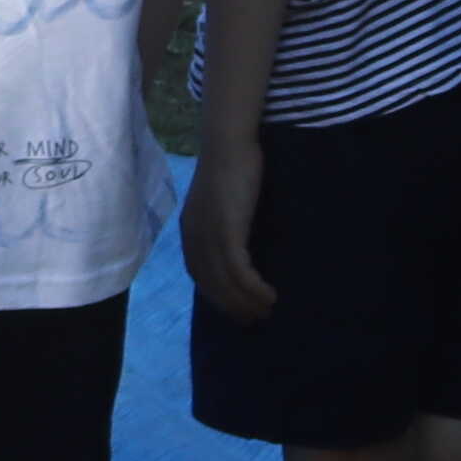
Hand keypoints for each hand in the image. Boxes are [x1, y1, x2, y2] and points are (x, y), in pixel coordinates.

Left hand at [180, 138, 273, 324]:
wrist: (229, 141)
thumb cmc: (232, 165)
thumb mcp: (222, 200)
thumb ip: (225, 221)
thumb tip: (241, 244)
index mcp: (190, 231)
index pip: (200, 276)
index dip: (218, 297)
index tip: (237, 311)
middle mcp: (194, 238)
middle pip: (211, 285)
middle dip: (232, 306)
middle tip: (255, 319)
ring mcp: (209, 235)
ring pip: (226, 283)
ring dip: (247, 302)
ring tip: (267, 310)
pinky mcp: (227, 231)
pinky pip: (239, 271)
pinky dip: (253, 288)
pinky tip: (270, 295)